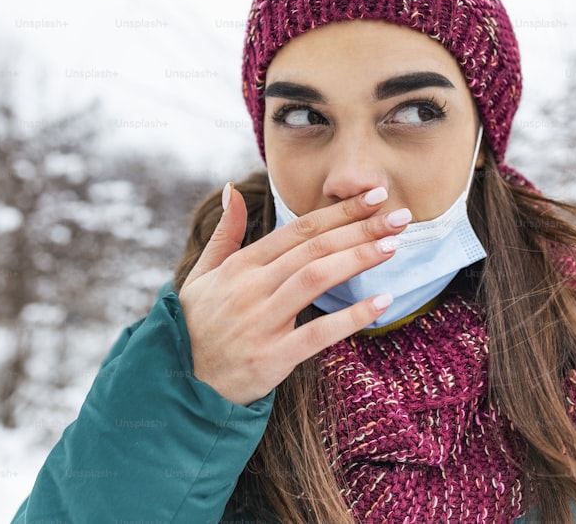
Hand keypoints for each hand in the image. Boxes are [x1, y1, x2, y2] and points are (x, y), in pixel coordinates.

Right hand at [178, 183, 410, 405]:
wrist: (176, 385)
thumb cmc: (193, 327)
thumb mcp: (201, 275)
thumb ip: (225, 233)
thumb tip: (231, 190)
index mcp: (240, 266)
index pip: (298, 230)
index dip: (339, 212)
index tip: (374, 196)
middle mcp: (252, 288)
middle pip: (314, 249)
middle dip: (360, 228)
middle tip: (400, 216)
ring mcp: (261, 322)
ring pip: (315, 279)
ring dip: (357, 259)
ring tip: (393, 246)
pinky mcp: (271, 357)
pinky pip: (317, 334)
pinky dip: (351, 317)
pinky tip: (381, 302)